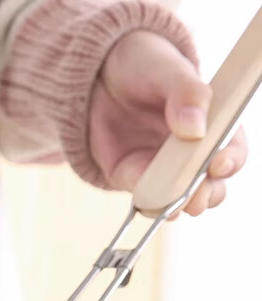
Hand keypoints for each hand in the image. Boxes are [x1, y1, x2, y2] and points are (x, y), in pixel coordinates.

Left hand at [91, 31, 247, 215]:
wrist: (98, 73)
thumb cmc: (144, 65)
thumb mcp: (168, 70)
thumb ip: (186, 93)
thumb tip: (194, 128)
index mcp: (213, 123)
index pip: (232, 150)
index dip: (230, 160)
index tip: (218, 164)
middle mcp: (191, 151)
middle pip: (211, 184)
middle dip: (207, 194)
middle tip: (198, 195)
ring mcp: (161, 167)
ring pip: (180, 198)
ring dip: (179, 204)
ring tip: (176, 205)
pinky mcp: (132, 175)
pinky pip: (143, 196)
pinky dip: (148, 202)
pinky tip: (148, 203)